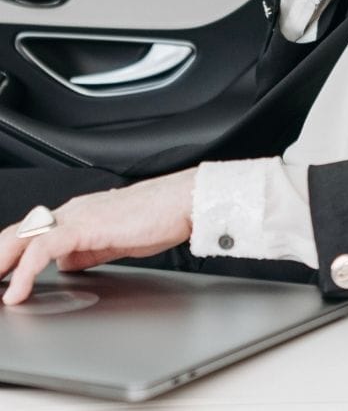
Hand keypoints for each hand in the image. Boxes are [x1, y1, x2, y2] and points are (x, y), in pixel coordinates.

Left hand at [0, 168, 196, 305]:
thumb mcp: (115, 241)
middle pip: (16, 234)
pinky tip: (17, 292)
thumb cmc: (160, 217)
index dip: (7, 258)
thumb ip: (87, 251)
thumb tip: (64, 264)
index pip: (30, 235)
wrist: (183, 201)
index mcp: (78, 215)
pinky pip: (43, 249)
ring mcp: (76, 216)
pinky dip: (24, 273)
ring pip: (22, 238)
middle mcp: (72, 211)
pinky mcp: (85, 225)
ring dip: (0, 265)